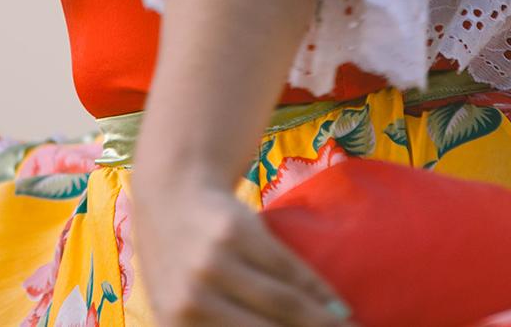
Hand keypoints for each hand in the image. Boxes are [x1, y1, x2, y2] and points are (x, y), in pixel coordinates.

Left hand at [132, 187, 348, 325]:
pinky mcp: (237, 235)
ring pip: (286, 307)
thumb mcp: (183, 309)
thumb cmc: (184, 265)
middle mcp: (190, 303)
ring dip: (326, 326)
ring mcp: (212, 267)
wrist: (171, 197)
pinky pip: (291, 272)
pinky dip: (321, 294)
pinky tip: (339, 309)